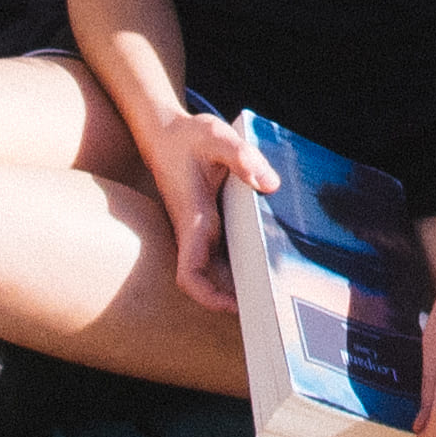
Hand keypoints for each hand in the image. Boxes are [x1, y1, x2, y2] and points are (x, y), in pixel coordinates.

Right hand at [142, 112, 273, 315]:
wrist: (163, 131)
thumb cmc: (187, 136)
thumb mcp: (216, 136)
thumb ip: (242, 157)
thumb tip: (268, 183)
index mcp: (193, 218)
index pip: (190, 274)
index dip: (209, 297)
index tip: (235, 306)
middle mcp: (193, 230)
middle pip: (207, 281)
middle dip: (232, 298)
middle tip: (269, 305)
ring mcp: (198, 229)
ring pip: (214, 270)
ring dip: (236, 283)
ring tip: (272, 289)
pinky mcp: (204, 223)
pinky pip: (219, 254)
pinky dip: (237, 263)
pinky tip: (263, 260)